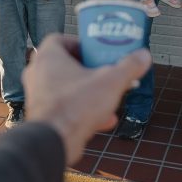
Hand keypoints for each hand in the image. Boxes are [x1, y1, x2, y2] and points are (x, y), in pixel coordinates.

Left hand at [23, 34, 150, 165]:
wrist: (54, 142)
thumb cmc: (75, 106)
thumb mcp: (111, 81)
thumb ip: (129, 66)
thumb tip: (143, 56)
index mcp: (48, 57)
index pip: (59, 38)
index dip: (79, 43)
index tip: (96, 50)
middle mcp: (38, 74)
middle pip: (66, 64)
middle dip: (88, 69)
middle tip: (104, 71)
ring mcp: (38, 96)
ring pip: (67, 87)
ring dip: (88, 91)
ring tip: (108, 97)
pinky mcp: (42, 116)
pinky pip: (65, 107)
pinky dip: (83, 111)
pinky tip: (104, 119)